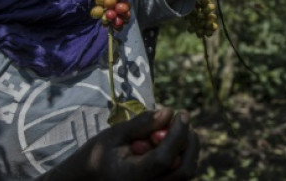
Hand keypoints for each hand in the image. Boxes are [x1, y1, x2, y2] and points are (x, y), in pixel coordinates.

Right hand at [41, 108, 198, 179]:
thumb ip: (141, 125)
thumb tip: (169, 112)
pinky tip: (168, 145)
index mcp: (132, 177)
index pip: (165, 158)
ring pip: (185, 175)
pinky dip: (179, 158)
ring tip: (174, 132)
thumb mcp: (113, 136)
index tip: (181, 113)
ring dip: (186, 150)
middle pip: (184, 171)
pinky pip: (178, 177)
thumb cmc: (96, 157)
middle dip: (189, 143)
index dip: (178, 134)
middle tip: (184, 121)